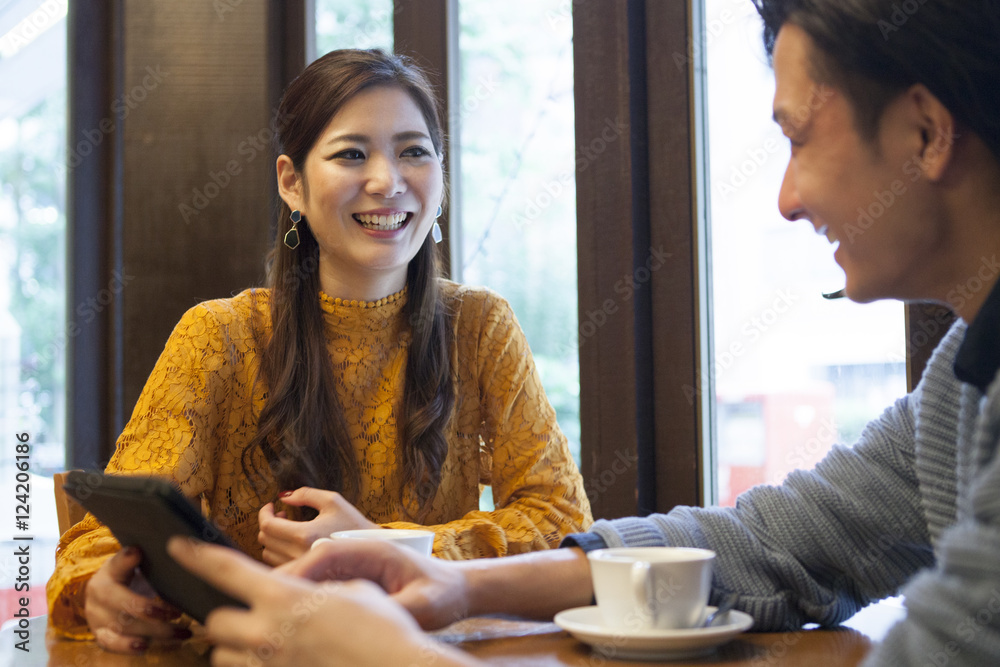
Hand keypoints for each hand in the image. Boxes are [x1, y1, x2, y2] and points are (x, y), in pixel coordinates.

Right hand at [83, 546, 189, 652]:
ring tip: (182, 633)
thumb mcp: (132, 562)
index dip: (127, 560)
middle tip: (178, 613)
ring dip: (154, 632)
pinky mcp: (100, 635)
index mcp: (108, 573)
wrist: (106, 594)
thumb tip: (146, 548)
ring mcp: (97, 618)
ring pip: (124, 627)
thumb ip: (136, 558)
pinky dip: (128, 647)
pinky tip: (146, 646)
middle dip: (152, 611)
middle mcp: (98, 596)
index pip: (118, 565)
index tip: (137, 553)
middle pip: (124, 605)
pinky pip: (112, 644)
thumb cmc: (127, 576)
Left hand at [167, 537, 476, 666]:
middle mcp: (266, 634)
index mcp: (283, 598)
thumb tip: (308, 594)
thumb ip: (318, 589)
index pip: (226, 569)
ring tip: (262, 642)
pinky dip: (254, 666)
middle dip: (226, 618)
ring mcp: (269, 666)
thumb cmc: (382, 628)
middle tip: (247, 614)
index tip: (178, 545)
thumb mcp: (352, 592)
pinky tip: (277, 658)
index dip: (197, 554)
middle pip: (215, 623)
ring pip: (223, 658)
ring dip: (235, 648)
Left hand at [257, 487, 379, 565]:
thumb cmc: (354, 524)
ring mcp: (300, 568)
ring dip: (273, 539)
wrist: (372, 551)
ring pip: (268, 554)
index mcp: (304, 535)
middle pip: (265, 540)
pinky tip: (293, 543)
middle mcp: (298, 554)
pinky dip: (279, 552)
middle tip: (282, 515)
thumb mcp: (333, 501)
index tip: (270, 505)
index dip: (264, 513)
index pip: (268, 526)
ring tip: (289, 528)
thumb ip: (305, 494)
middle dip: (269, 523)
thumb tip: (283, 496)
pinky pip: (278, 565)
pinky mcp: (304, 575)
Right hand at [278, 538, 470, 629]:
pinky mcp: (352, 580)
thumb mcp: (423, 605)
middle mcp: (359, 553)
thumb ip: (393, 608)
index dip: (300, 569)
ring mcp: (353, 566)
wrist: (454, 590)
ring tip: (274, 617)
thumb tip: (365, 616)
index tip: (279, 590)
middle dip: (288, 579)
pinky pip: (322, 585)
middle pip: (312, 560)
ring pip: (312, 573)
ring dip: (294, 590)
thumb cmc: (441, 594)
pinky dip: (307, 599)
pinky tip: (296, 623)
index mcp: (375, 550)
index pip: (328, 552)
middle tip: (264, 605)